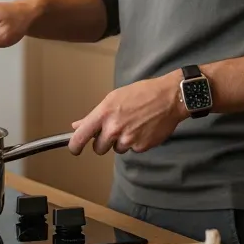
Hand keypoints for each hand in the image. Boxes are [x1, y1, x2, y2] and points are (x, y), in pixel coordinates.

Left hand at [68, 72, 187, 155]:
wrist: (169, 98)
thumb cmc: (141, 93)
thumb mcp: (113, 98)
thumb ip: (94, 115)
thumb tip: (77, 126)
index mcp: (104, 114)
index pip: (80, 136)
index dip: (74, 146)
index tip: (74, 149)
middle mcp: (113, 128)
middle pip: (98, 148)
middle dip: (104, 142)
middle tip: (115, 130)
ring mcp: (128, 139)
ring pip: (117, 149)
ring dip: (121, 141)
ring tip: (133, 125)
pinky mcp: (141, 147)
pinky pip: (132, 149)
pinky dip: (136, 142)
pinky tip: (143, 129)